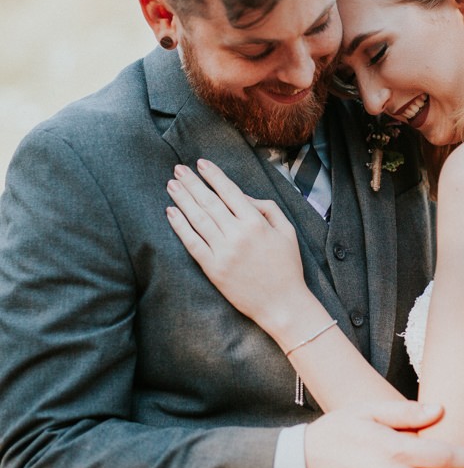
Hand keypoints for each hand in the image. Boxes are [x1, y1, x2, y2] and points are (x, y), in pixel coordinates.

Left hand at [166, 159, 310, 332]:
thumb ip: (267, 208)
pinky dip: (180, 226)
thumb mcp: (287, 231)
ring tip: (172, 185)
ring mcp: (223, 252)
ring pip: (198, 219)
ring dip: (183, 199)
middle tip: (178, 169)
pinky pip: (192, 243)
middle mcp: (237, 234)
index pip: (229, 192)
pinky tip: (171, 212)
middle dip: (192, 183)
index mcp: (257, 222)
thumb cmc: (287, 266)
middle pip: (209, 202)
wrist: (282, 304)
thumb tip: (243, 196)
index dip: (213, 176)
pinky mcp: (213, 269)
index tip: (201, 163)